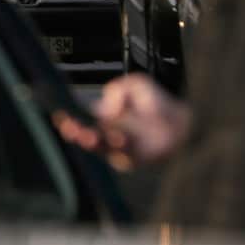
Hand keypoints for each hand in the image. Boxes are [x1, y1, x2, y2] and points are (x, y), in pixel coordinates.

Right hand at [54, 74, 190, 171]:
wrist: (182, 122)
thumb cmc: (158, 104)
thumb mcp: (135, 85)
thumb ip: (117, 90)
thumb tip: (107, 110)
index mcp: (105, 117)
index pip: (82, 119)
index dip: (70, 118)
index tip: (61, 115)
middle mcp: (108, 134)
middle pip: (86, 135)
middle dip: (76, 132)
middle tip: (70, 127)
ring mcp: (119, 149)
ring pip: (100, 147)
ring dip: (92, 141)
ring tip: (87, 135)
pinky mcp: (134, 160)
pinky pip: (122, 154)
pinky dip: (118, 146)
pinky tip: (117, 137)